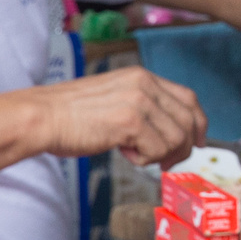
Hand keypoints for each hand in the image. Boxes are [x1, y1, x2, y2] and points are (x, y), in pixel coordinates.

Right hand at [28, 67, 205, 166]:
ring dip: (160, 155)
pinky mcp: (130, 122)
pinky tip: (123, 153)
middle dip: (184, 147)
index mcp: (141, 76)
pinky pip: (157, 151)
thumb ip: (143, 107)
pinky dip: (143, 160)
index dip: (198, 122)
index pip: (188, 98)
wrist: (42, 116)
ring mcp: (138, 102)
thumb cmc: (71, 114)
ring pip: (176, 139)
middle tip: (168, 163)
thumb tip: (169, 131)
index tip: (198, 141)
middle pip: (189, 120)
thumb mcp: (114, 98)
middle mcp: (144, 84)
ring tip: (134, 154)